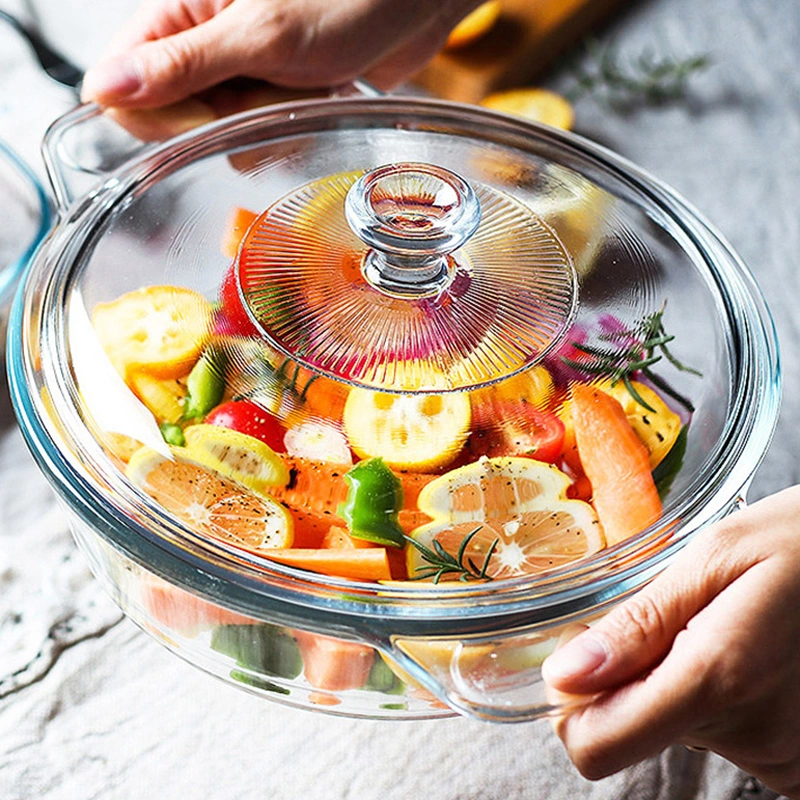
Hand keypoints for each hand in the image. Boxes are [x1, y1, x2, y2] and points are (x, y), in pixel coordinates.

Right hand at [81, 0, 482, 107]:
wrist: (415, 4)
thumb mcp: (262, 35)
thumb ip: (184, 66)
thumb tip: (108, 89)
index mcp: (183, 13)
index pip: (123, 82)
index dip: (158, 115)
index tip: (210, 114)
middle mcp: (204, 44)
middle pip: (173, 116)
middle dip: (223, 119)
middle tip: (268, 92)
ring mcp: (239, 73)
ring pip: (219, 132)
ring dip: (263, 125)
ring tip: (302, 87)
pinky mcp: (272, 96)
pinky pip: (258, 137)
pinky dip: (286, 130)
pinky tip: (313, 101)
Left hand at [541, 486, 799, 798]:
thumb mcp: (714, 558)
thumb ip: (638, 624)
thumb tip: (562, 677)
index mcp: (719, 679)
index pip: (598, 745)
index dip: (571, 705)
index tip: (582, 657)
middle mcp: (753, 737)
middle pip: (633, 727)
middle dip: (633, 672)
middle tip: (676, 616)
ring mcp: (782, 758)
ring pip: (676, 726)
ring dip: (678, 679)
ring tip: (722, 627)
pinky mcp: (797, 763)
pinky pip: (720, 734)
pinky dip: (715, 696)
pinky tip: (747, 656)